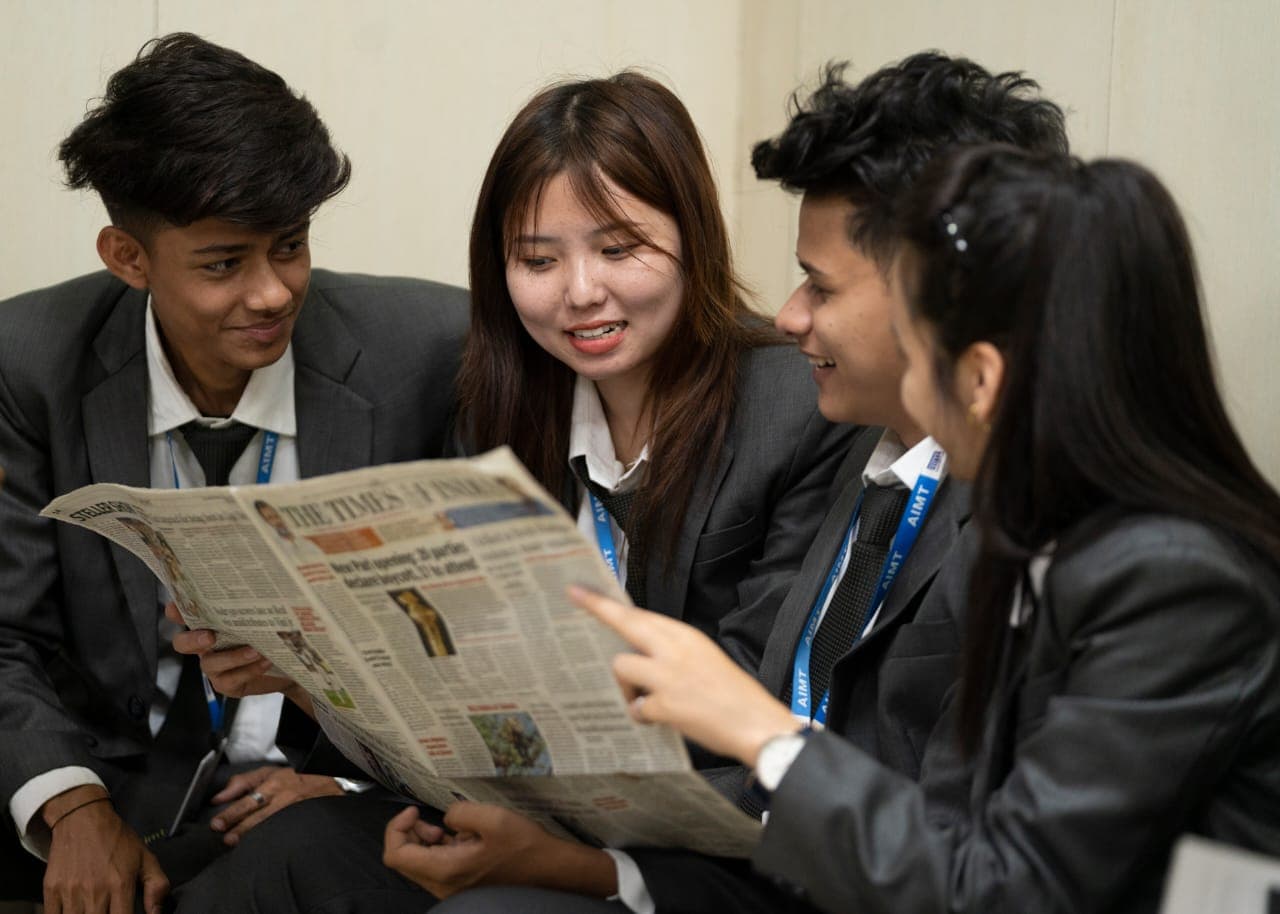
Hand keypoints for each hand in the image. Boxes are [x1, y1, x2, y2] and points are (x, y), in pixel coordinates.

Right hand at [42, 787, 168, 913]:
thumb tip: (156, 913)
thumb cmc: (117, 839)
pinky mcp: (51, 890)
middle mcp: (95, 891)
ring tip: (93, 909)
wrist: (82, 819)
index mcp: (120, 884)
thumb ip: (157, 886)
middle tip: (107, 911)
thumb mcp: (145, 857)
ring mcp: (71, 892)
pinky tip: (75, 910)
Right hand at [165, 601, 299, 701]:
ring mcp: (214, 667)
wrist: (284, 666)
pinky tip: (265, 661)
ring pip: (210, 663)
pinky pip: (231, 679)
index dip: (176, 612)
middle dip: (192, 639)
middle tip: (210, 636)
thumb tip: (264, 586)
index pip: (185, 616)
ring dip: (233, 656)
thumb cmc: (268, 637)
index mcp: (208, 626)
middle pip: (182, 643)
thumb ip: (252, 607)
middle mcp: (205, 646)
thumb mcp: (260, 619)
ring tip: (255, 650)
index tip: (174, 607)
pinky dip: (249, 669)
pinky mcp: (226, 684)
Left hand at [209, 765, 341, 845]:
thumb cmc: (294, 778)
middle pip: (259, 816)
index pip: (248, 801)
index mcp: (273, 784)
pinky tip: (261, 847)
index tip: (217, 824)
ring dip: (253, 836)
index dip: (232, 813)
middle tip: (225, 838)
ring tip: (238, 844)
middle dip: (240, 828)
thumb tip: (218, 798)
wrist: (328, 782)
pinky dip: (272, 840)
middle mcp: (284, 798)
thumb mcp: (268, 773)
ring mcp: (294, 811)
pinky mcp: (302, 822)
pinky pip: (285, 832)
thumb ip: (242, 782)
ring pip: (271, 825)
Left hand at [382, 802, 615, 898]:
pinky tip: (461, 837)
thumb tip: (446, 818)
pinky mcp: (460, 885)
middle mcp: (442, 885)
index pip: (395, 855)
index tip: (414, 811)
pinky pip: (434, 867)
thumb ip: (459, 812)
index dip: (397, 828)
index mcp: (445, 870)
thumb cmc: (523, 846)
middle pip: (403, 860)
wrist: (548, 869)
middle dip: (409, 834)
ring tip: (447, 827)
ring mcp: (450, 888)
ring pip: (417, 864)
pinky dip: (437, 849)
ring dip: (423, 841)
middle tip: (428, 818)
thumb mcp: (492, 817)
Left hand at [570, 585, 797, 766]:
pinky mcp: (666, 705)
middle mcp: (675, 650)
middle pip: (625, 623)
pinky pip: (636, 706)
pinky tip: (656, 718)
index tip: (582, 591)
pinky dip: (642, 714)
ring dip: (625, 685)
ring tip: (640, 697)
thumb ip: (672, 650)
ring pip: (621, 666)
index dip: (607, 603)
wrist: (756, 723)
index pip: (640, 613)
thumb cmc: (733, 694)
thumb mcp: (705, 657)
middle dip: (598, 610)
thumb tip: (639, 649)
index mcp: (686, 637)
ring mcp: (668, 676)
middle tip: (576, 599)